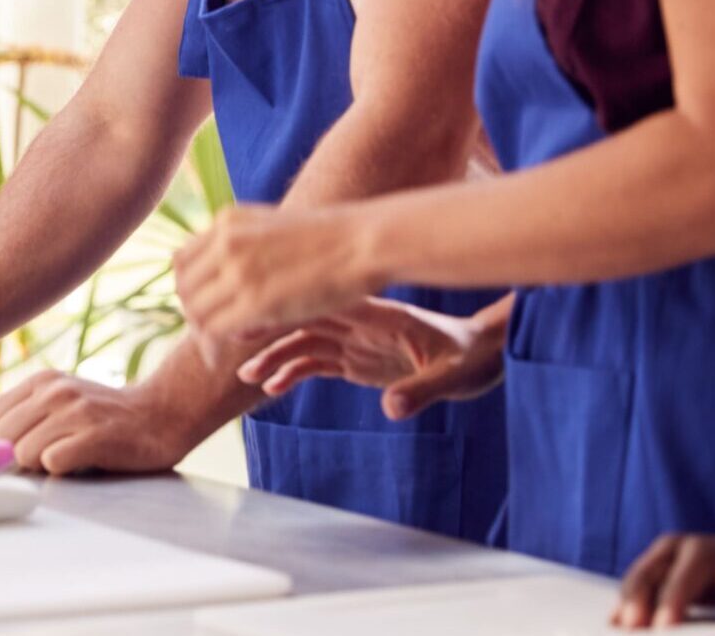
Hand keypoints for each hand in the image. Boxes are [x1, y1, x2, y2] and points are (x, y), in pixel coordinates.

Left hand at [0, 370, 191, 474]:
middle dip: (23, 453)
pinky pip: (53, 463)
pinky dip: (62, 470)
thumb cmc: (104, 413)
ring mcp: (76, 412)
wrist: (160, 416)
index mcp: (41, 381)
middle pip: (5, 438)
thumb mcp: (55, 398)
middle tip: (55, 451)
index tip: (37, 440)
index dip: (10, 438)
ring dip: (43, 464)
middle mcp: (56, 391)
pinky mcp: (95, 436)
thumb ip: (11, 404)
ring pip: (24, 452)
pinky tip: (81, 461)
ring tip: (69, 455)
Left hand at [175, 205, 380, 349]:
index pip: (182, 260)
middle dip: (190, 314)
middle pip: (183, 286)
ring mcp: (239, 270)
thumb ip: (249, 246)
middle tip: (205, 336)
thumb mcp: (279, 229)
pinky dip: (211, 348)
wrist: (365, 240)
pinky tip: (221, 361)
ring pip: (195, 310)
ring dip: (200, 334)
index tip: (200, 309)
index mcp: (229, 221)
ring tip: (214, 351)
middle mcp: (226, 242)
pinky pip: (214, 330)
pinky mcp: (256, 301)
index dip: (186, 289)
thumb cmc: (334, 238)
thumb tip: (226, 275)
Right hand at [234, 297, 501, 419]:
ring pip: (301, 341)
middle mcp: (359, 322)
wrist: (486, 356)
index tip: (252, 317)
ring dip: (273, 354)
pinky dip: (291, 372)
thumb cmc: (473, 359)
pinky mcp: (356, 358)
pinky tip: (271, 389)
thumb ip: (421, 391)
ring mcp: (355, 339)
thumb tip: (390, 409)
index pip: (323, 306)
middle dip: (265, 329)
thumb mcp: (453, 377)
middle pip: (301, 319)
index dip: (286, 310)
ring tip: (246, 377)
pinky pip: (314, 361)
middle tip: (228, 344)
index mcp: (378, 315)